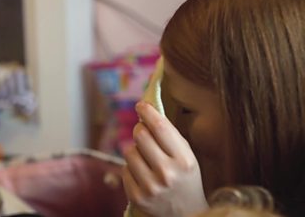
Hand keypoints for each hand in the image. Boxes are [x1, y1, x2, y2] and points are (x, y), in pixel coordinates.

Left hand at [122, 101, 207, 216]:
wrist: (187, 215)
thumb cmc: (185, 179)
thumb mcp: (187, 157)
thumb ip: (169, 137)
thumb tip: (146, 111)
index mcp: (184, 160)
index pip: (160, 127)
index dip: (148, 112)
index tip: (141, 105)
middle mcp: (167, 173)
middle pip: (140, 135)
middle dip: (140, 130)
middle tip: (143, 132)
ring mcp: (151, 187)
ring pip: (129, 151)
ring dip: (135, 150)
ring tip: (146, 159)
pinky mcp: (137, 197)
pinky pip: (124, 169)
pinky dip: (131, 168)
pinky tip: (143, 174)